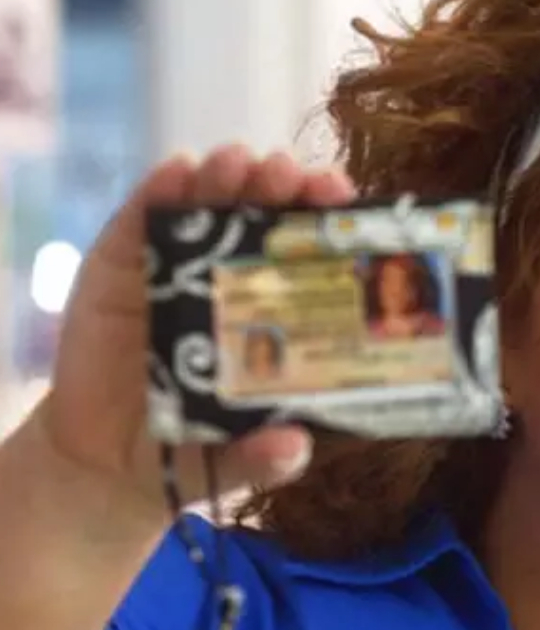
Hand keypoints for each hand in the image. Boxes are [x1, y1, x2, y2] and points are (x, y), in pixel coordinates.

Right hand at [32, 146, 354, 525]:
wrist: (108, 464)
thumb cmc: (195, 451)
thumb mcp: (235, 461)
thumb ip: (264, 458)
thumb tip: (293, 448)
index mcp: (280, 309)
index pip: (314, 250)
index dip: (329, 219)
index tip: (340, 198)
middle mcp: (237, 274)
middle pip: (268, 210)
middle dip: (282, 183)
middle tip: (290, 175)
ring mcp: (179, 264)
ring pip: (210, 199)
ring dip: (228, 174)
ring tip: (240, 164)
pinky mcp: (122, 264)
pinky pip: (141, 216)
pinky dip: (160, 188)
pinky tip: (177, 170)